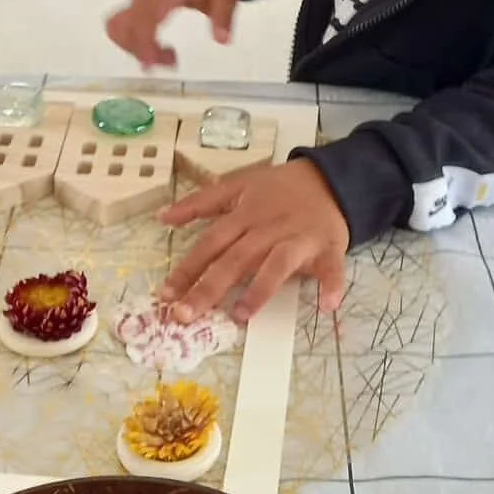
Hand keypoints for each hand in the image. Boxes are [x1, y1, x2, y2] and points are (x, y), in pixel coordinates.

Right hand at [105, 0, 238, 68]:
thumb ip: (223, 17)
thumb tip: (222, 40)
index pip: (146, 15)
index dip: (143, 40)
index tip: (152, 62)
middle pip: (126, 25)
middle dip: (142, 50)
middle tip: (173, 60)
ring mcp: (137, 0)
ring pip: (118, 27)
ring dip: (134, 48)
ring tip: (166, 55)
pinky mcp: (135, 7)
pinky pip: (120, 26)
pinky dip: (129, 42)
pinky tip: (153, 49)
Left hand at [159, 160, 347, 322]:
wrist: (329, 178)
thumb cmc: (279, 188)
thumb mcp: (238, 185)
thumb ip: (201, 202)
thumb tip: (162, 216)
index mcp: (245, 214)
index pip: (210, 243)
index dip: (187, 268)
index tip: (166, 294)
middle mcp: (268, 228)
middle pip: (236, 258)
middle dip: (209, 287)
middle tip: (185, 315)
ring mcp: (299, 238)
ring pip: (277, 264)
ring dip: (260, 289)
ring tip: (240, 315)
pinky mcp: (329, 247)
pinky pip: (331, 268)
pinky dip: (332, 285)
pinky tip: (327, 305)